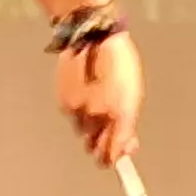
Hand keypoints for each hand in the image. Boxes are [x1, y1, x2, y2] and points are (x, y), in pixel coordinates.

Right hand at [58, 32, 141, 165]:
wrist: (94, 37)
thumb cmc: (119, 61)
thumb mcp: (132, 94)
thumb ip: (127, 123)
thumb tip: (125, 143)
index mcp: (120, 113)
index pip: (113, 152)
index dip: (115, 158)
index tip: (117, 158)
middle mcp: (98, 115)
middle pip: (94, 147)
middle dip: (101, 143)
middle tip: (108, 134)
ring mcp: (78, 108)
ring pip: (82, 131)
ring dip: (89, 125)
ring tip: (97, 103)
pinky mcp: (64, 100)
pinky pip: (72, 115)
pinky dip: (78, 110)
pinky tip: (86, 94)